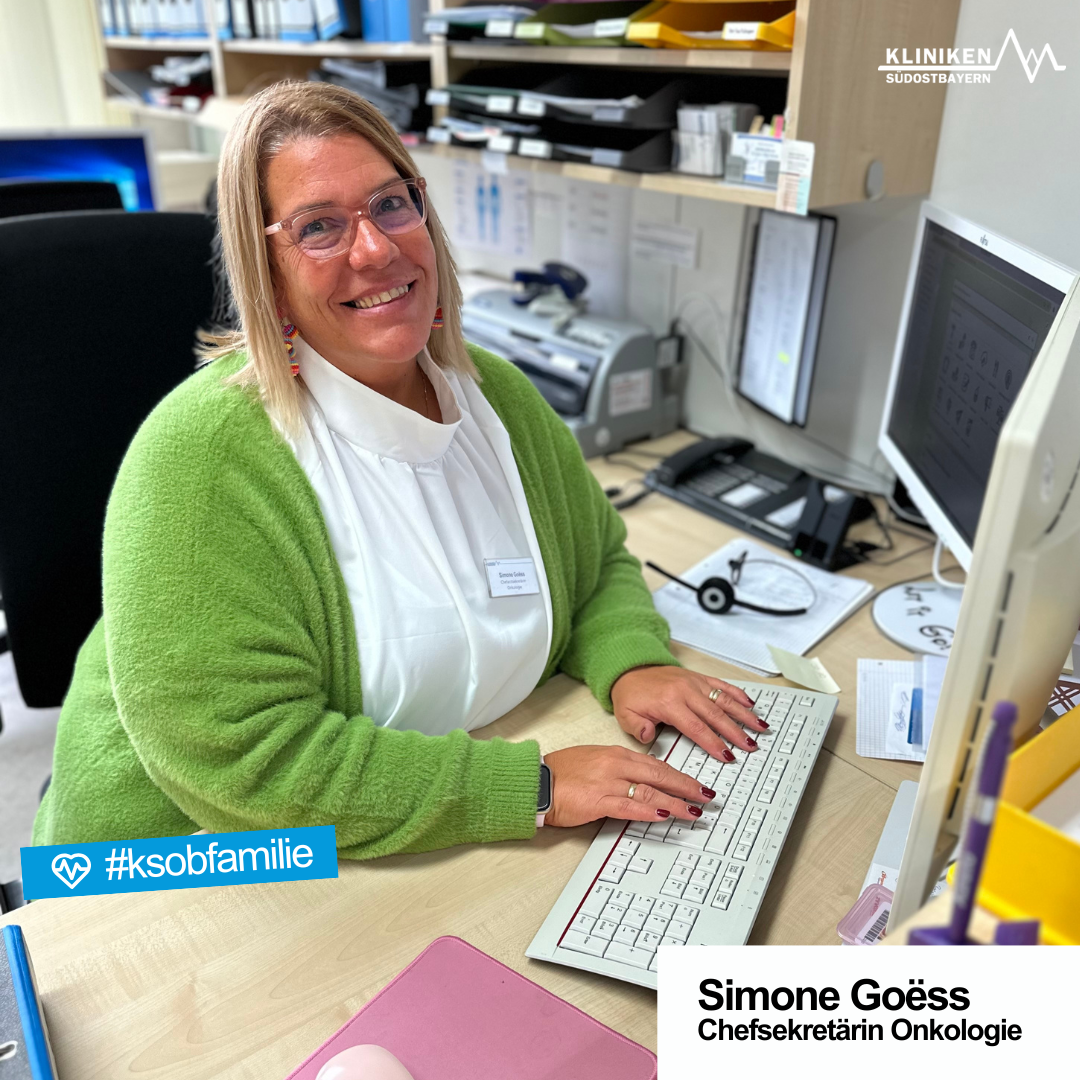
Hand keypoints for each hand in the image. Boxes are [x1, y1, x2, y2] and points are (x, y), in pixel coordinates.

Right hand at [543, 744, 713, 828]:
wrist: (536, 781)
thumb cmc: (560, 773)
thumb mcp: (593, 761)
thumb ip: (617, 768)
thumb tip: (639, 780)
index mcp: (615, 754)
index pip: (655, 764)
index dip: (678, 775)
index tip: (694, 784)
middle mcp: (615, 764)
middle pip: (660, 775)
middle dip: (687, 786)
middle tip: (706, 796)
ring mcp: (608, 782)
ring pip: (650, 791)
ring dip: (676, 802)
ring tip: (694, 810)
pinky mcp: (598, 801)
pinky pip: (630, 806)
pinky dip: (650, 810)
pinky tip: (664, 814)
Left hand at [610, 666, 767, 760]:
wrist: (630, 668)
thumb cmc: (630, 695)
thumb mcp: (626, 715)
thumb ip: (638, 729)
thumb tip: (649, 737)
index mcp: (669, 703)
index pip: (696, 728)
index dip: (713, 743)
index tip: (727, 756)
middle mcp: (685, 690)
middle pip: (715, 715)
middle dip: (735, 732)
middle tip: (750, 746)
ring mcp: (694, 682)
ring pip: (723, 699)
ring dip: (743, 714)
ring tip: (760, 727)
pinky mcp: (698, 677)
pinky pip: (721, 685)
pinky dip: (737, 694)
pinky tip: (751, 704)